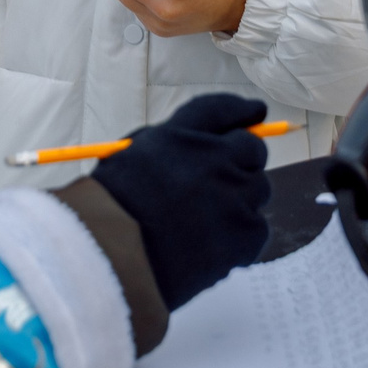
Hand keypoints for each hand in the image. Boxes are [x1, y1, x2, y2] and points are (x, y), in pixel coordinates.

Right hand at [91, 94, 272, 307]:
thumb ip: (171, 143)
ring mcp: (234, 195)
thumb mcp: (130, 155)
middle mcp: (213, 158)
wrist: (112, 258)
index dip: (240, 110)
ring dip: (240, 203)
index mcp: (180, 136)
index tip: (255, 113)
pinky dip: (239, 240)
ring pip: (258, 191)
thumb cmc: (110, 210)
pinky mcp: (245, 233)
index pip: (219, 110)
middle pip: (252, 150)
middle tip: (224, 184)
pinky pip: (257, 229)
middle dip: (244, 162)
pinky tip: (209, 249)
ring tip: (204, 226)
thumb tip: (207, 143)